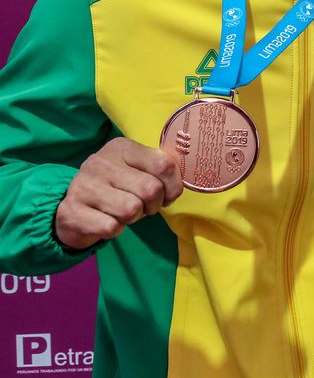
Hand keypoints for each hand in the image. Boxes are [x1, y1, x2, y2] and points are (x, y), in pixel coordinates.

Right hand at [54, 137, 182, 249]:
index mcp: (121, 148)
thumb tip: (178, 185)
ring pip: (131, 209)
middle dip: (153, 205)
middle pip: (151, 190)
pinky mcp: (72, 212)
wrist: (71, 206)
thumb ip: (158, 169)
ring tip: (122, 212)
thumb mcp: (135, 169)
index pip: (164, 165)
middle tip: (143, 207)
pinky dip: (115, 230)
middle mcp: (101, 162)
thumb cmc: (114, 187)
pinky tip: (106, 220)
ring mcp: (83, 186)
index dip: (173, 187)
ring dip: (133, 218)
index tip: (166, 195)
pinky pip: (112, 228)